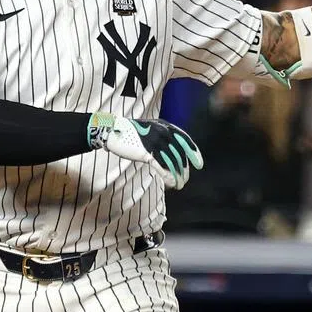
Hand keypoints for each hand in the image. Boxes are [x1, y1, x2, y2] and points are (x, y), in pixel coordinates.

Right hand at [87, 114, 202, 189]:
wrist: (112, 130)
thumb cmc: (131, 132)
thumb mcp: (151, 129)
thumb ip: (162, 137)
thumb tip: (174, 152)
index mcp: (165, 126)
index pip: (185, 140)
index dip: (194, 153)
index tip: (199, 164)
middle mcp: (162, 132)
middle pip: (179, 154)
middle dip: (184, 169)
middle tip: (185, 180)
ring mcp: (154, 142)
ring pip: (172, 162)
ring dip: (177, 176)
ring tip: (179, 185)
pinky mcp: (145, 152)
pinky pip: (161, 166)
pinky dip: (168, 176)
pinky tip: (171, 183)